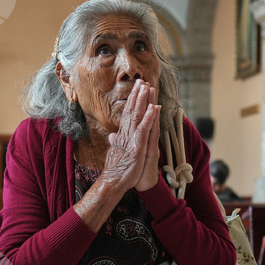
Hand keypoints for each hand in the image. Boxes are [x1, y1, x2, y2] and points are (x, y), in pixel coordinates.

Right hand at [100, 80, 160, 195]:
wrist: (112, 183)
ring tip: (147, 88)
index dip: (132, 101)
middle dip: (137, 96)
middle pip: (131, 111)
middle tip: (142, 81)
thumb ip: (115, 142)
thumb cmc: (115, 171)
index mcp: (122, 136)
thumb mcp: (115, 153)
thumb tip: (112, 136)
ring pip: (137, 117)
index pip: (127, 114)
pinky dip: (148, 119)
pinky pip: (143, 131)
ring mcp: (131, 140)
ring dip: (142, 102)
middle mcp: (125, 135)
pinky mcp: (136, 148)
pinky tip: (152, 108)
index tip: (136, 89)